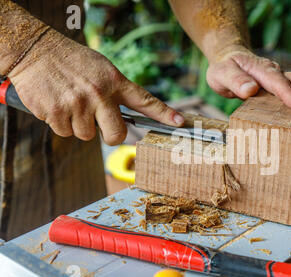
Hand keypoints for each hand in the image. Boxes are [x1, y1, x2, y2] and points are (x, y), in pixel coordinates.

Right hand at [8, 30, 184, 144]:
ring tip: (71, 102)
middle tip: (100, 123)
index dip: (164, 114)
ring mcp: (78, 105)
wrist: (35, 50)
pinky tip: (57, 104)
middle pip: (116, 134)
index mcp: (114, 82)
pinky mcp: (56, 113)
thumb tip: (125, 118)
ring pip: (86, 135)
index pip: (145, 100)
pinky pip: (64, 132)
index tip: (179, 122)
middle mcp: (99, 94)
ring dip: (79, 125)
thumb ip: (114, 92)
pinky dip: (60, 123)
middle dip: (110, 135)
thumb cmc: (72, 62)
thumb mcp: (101, 69)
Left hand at [206, 47, 290, 109]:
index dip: (286, 93)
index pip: (275, 81)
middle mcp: (275, 72)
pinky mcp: (286, 84)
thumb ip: (235, 81)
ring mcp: (283, 77)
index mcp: (260, 70)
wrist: (230, 59)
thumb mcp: (221, 74)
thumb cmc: (225, 69)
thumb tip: (250, 90)